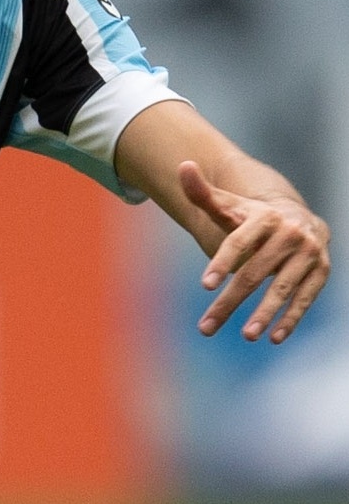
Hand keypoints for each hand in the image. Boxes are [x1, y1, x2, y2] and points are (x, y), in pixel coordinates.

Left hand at [182, 160, 330, 343]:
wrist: (297, 220)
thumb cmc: (252, 219)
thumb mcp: (229, 206)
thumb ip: (203, 194)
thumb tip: (182, 166)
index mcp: (264, 217)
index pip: (239, 241)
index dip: (222, 262)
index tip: (204, 285)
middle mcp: (290, 235)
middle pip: (254, 272)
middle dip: (230, 302)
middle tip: (206, 327)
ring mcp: (308, 254)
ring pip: (282, 288)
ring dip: (265, 314)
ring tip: (245, 336)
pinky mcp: (321, 272)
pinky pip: (306, 297)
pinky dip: (292, 318)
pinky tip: (274, 337)